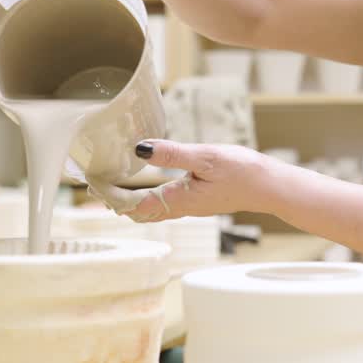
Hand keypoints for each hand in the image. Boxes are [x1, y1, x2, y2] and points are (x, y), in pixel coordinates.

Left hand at [94, 140, 294, 222]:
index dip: (111, 197)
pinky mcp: (196, 199)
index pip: (134, 207)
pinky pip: (163, 203)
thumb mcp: (205, 157)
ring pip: (150, 209)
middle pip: (139, 212)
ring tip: (111, 181)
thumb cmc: (242, 172)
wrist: (270, 186)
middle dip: (116, 200)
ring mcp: (189, 206)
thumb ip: (172, 154)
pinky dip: (146, 195)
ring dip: (129, 198)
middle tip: (94, 182)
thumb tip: (139, 149)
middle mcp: (181, 208)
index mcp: (179, 200)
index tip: (93, 183)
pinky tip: (143, 181)